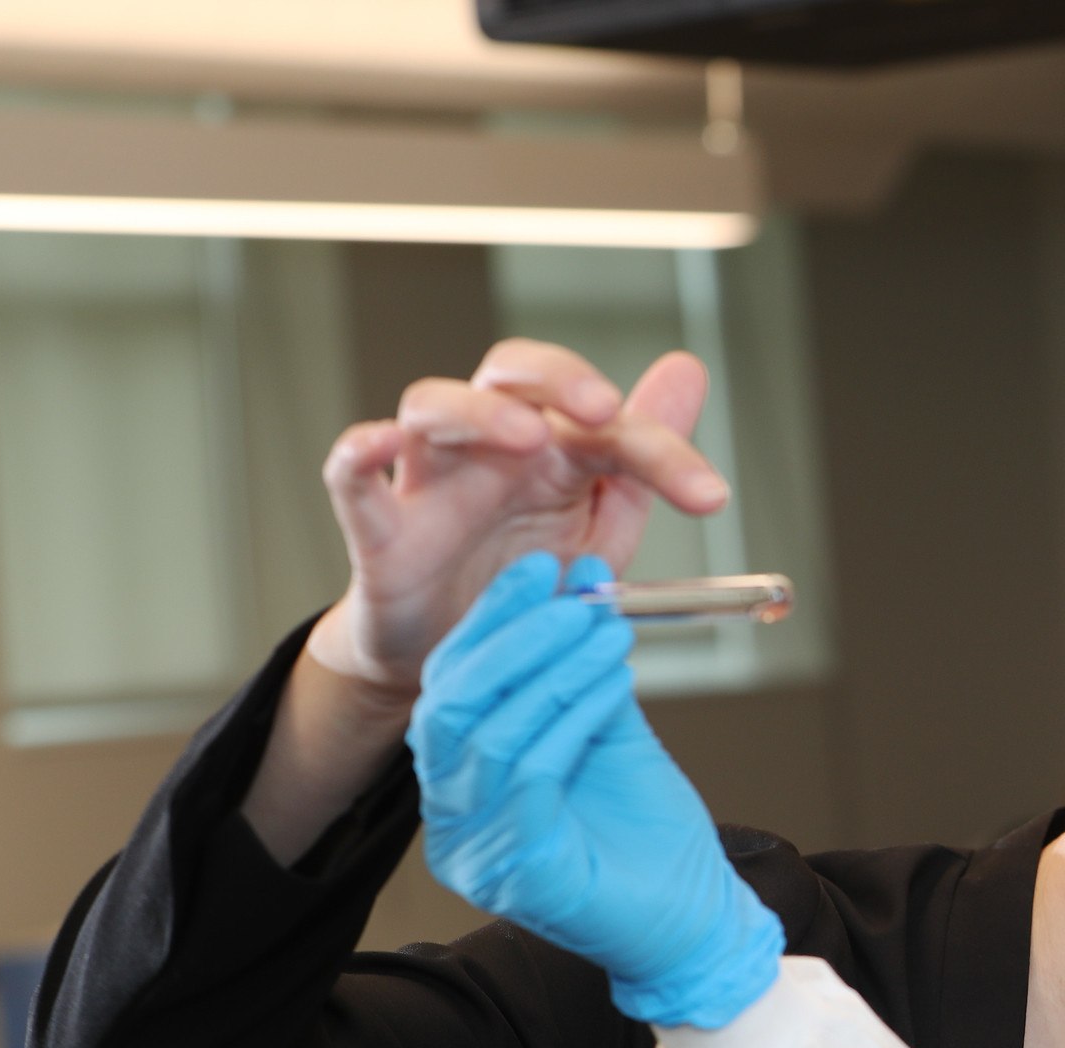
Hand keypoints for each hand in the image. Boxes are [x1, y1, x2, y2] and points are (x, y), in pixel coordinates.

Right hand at [313, 339, 730, 702]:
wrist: (456, 662)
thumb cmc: (525, 582)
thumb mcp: (601, 528)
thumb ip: (644, 458)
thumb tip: (688, 369)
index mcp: (555, 449)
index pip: (605, 420)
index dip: (661, 448)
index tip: (709, 497)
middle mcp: (491, 448)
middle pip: (511, 373)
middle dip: (559, 379)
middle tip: (603, 408)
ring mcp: (431, 479)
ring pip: (433, 405)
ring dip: (479, 411)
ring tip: (526, 434)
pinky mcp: (381, 528)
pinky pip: (354, 478)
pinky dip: (360, 453)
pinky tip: (380, 442)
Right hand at [411, 553, 784, 1028]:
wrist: (697, 917)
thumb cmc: (650, 834)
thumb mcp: (608, 728)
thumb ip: (584, 662)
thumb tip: (582, 574)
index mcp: (463, 782)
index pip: (452, 685)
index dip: (492, 621)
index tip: (540, 568)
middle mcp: (453, 820)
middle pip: (448, 705)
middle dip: (513, 638)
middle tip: (573, 596)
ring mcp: (475, 850)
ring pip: (487, 734)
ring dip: (550, 670)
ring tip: (605, 629)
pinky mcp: (515, 872)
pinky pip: (529, 774)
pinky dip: (568, 716)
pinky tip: (610, 683)